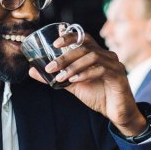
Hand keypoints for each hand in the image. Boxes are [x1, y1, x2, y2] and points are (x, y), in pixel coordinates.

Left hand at [28, 35, 145, 133]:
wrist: (116, 112)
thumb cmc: (97, 95)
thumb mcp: (72, 84)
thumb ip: (55, 76)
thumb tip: (32, 71)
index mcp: (96, 53)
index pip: (83, 38)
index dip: (70, 37)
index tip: (55, 43)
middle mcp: (106, 55)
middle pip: (84, 47)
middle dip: (65, 57)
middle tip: (50, 67)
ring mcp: (114, 64)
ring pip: (91, 57)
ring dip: (73, 66)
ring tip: (60, 77)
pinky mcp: (118, 75)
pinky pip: (100, 69)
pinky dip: (85, 74)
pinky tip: (74, 80)